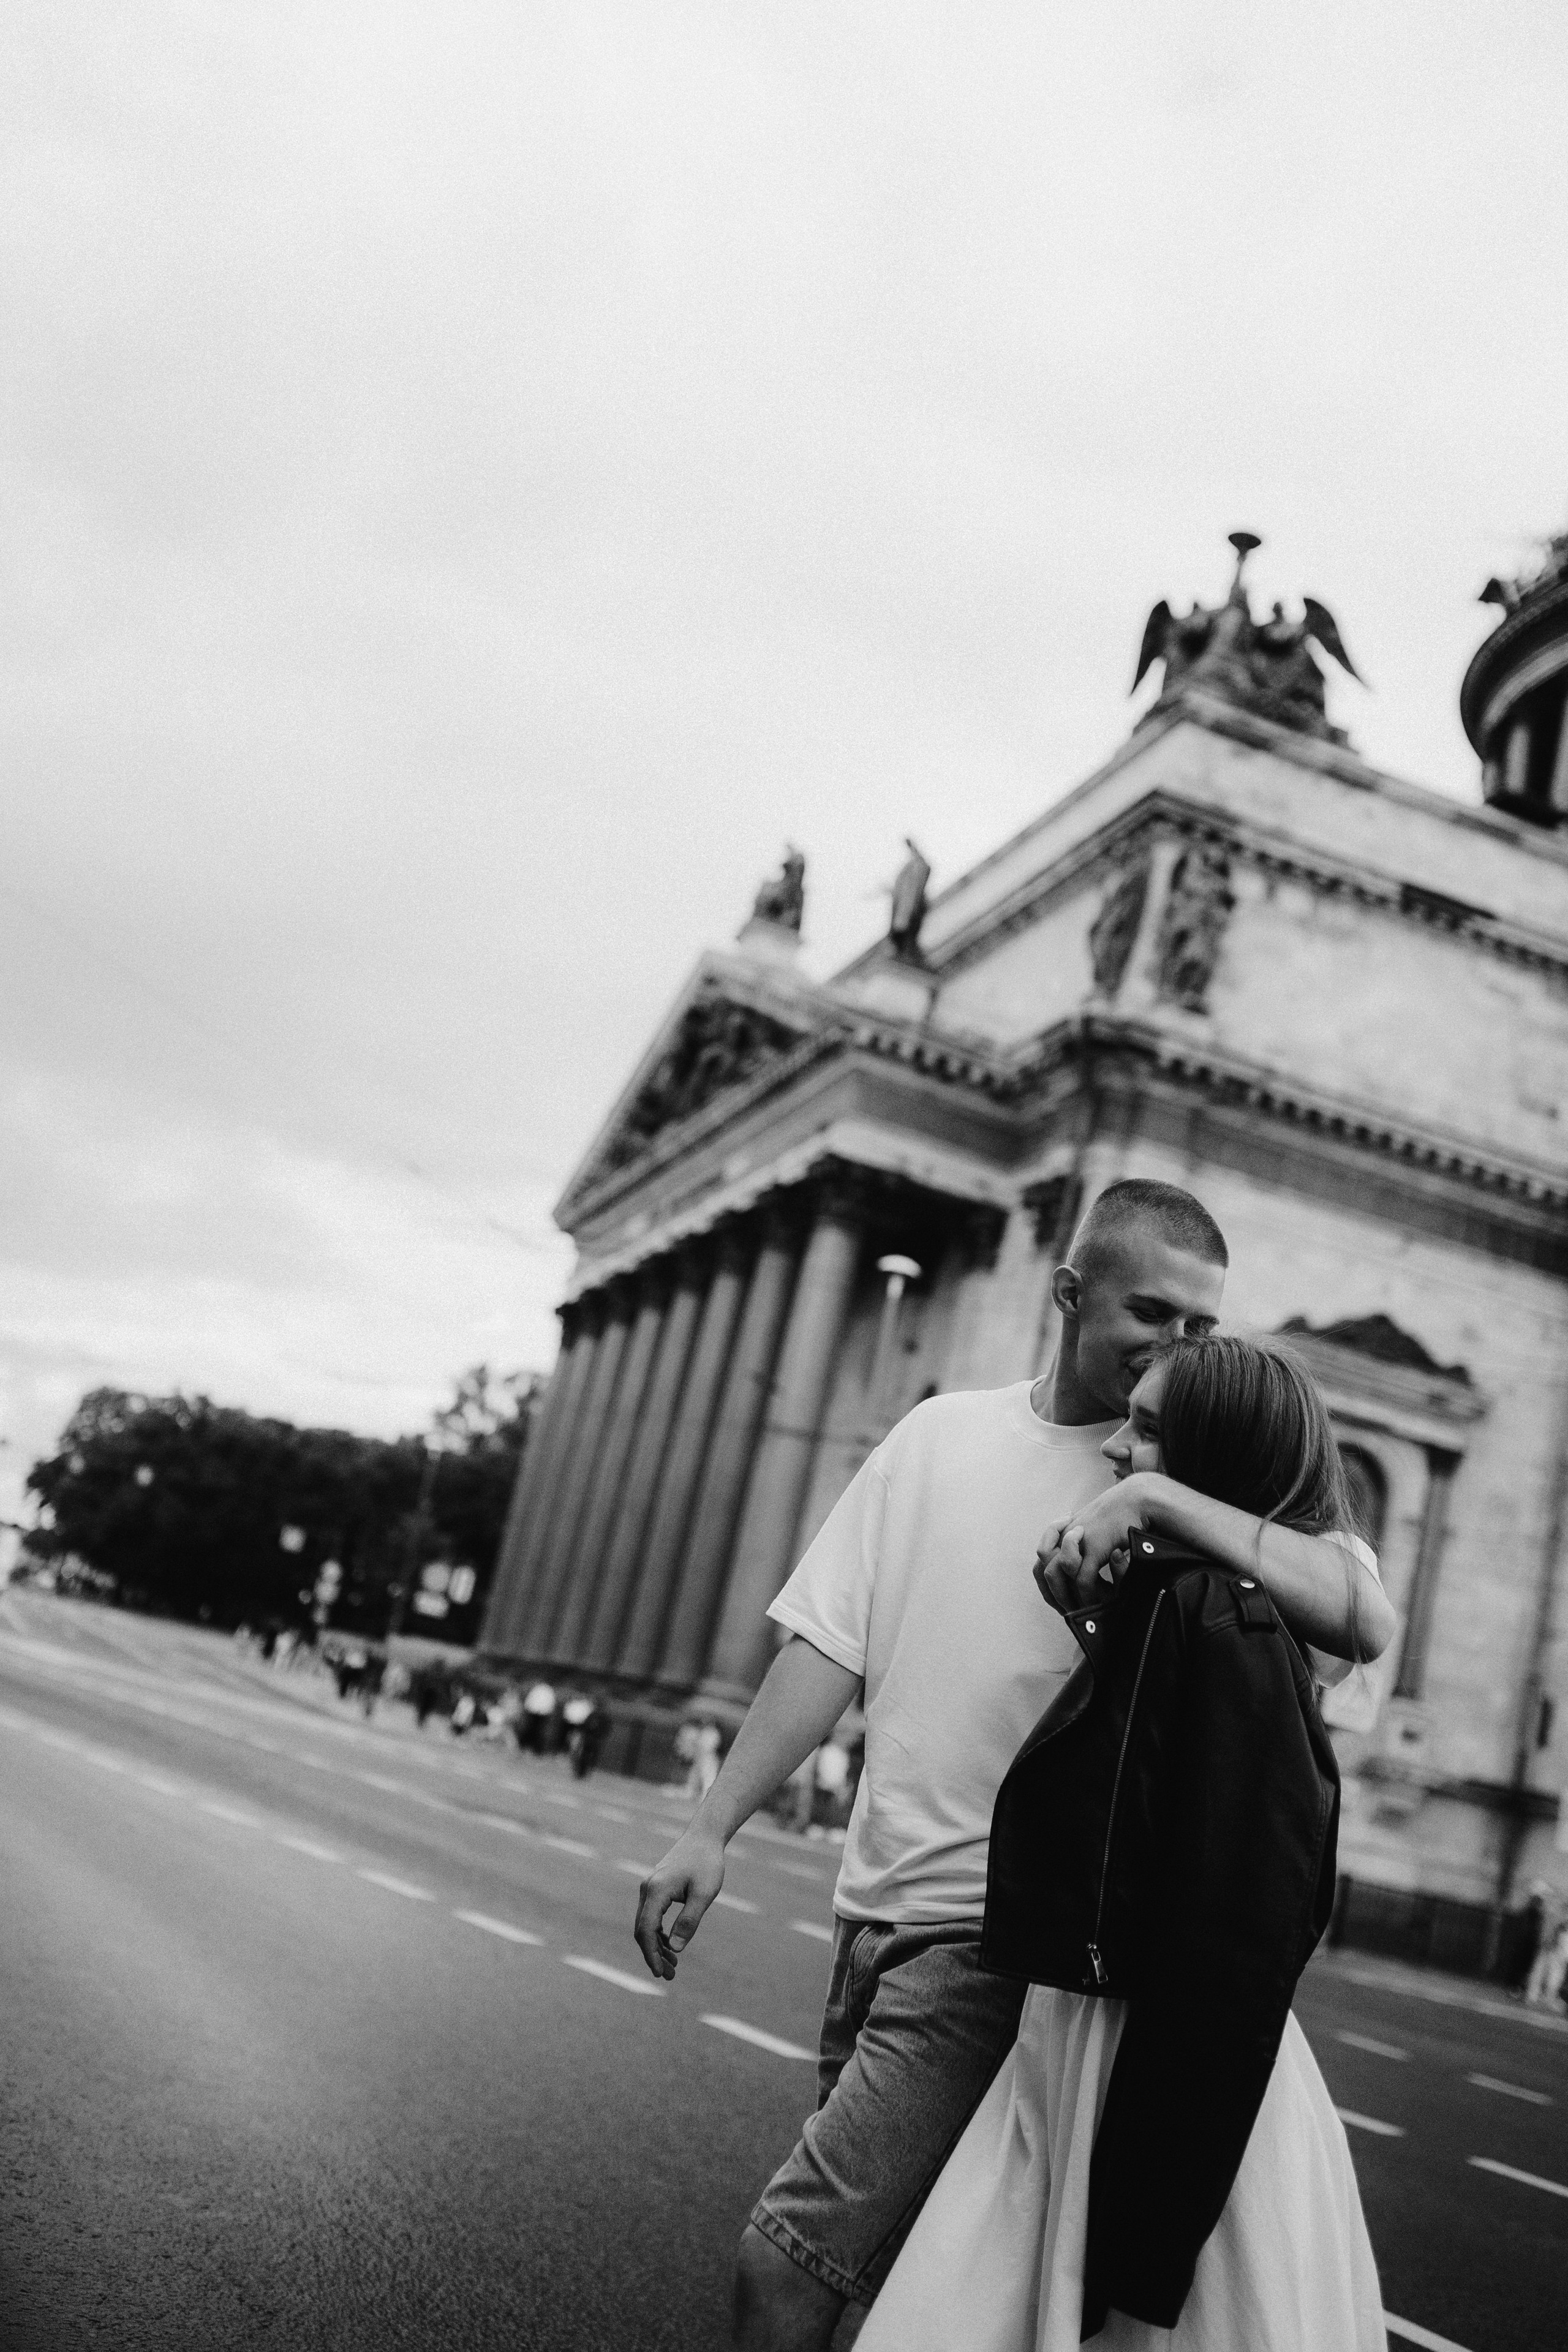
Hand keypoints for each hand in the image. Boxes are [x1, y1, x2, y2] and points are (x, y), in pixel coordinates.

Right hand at [633, 1824, 725, 1980]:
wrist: (704, 1837)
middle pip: (642, 1930)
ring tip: (672, 1966)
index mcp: (657, 1890)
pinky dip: (658, 1933)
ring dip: (656, 1946)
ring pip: (645, 1924)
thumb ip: (689, 1921)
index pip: (646, 1929)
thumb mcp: (704, 1894)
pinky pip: (651, 1916)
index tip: (659, 1974)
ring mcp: (649, 1888)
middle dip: (653, 1955)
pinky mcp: (655, 1888)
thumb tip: (675, 1950)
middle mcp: (647, 1889)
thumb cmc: (707, 1863)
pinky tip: (671, 1945)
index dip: (650, 1954)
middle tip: (668, 1976)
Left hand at [1034, 1478, 1152, 1612]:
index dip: (1046, 1581)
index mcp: (1064, 1530)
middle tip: (1067, 1610)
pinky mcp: (1095, 1547)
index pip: (1041, 1557)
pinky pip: (1083, 1578)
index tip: (1059, 1600)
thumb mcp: (1096, 1528)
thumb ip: (1084, 1544)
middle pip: (1042, 1567)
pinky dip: (1088, 1594)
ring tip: (1080, 1609)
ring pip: (1055, 1573)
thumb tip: (1077, 1567)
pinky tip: (1098, 1602)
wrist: (1138, 1499)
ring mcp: (1078, 1540)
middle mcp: (1065, 1534)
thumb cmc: (1121, 1515)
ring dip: (1066, 1595)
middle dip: (1052, 1593)